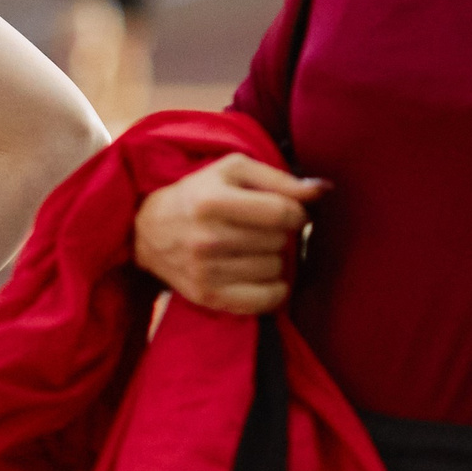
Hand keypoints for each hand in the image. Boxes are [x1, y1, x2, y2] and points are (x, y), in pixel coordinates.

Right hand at [131, 154, 329, 313]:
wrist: (148, 231)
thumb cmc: (198, 194)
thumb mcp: (232, 170)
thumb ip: (280, 178)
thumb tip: (324, 190)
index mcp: (212, 201)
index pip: (282, 213)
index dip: (297, 213)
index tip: (287, 212)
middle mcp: (207, 239)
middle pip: (280, 242)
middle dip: (280, 233)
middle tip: (261, 228)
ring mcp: (206, 272)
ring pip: (275, 269)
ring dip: (273, 259)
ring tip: (253, 248)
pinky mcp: (208, 297)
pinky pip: (266, 300)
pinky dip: (273, 289)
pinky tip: (260, 274)